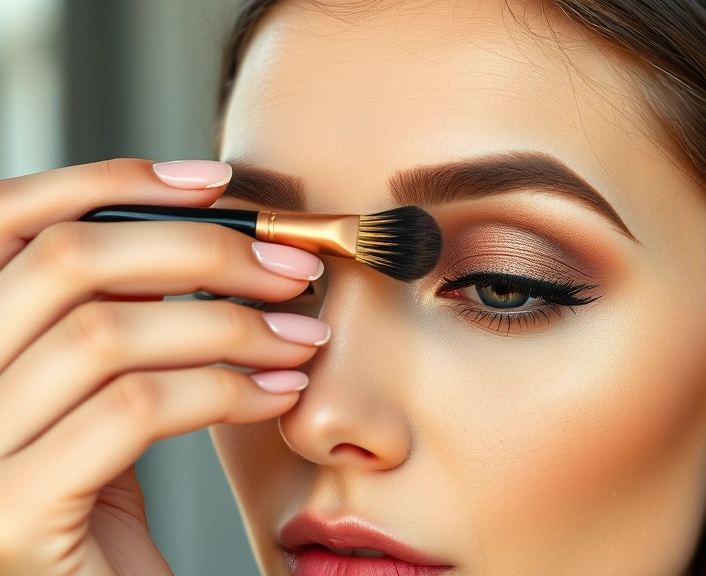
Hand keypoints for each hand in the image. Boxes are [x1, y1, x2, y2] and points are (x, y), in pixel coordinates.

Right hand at [0, 159, 329, 574]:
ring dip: (229, 324)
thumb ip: (106, 323)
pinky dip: (224, 389)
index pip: (4, 218)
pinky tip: (279, 393)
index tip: (215, 186)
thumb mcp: (86, 403)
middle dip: (198, 251)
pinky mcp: (13, 513)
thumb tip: (197, 238)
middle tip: (288, 269)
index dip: (109, 182)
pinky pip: (135, 409)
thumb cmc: (92, 519)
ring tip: (299, 337)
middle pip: (66, 262)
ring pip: (108, 332)